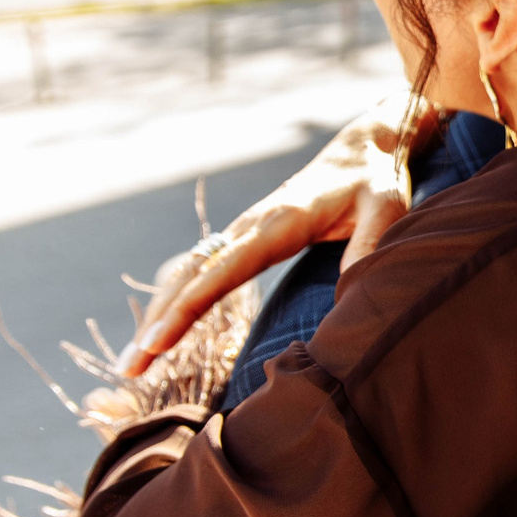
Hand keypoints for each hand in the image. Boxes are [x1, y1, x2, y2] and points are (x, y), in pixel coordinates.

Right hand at [120, 103, 433, 375]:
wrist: (366, 147)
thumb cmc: (376, 182)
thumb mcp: (384, 210)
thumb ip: (367, 247)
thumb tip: (346, 291)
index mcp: (278, 223)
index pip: (223, 272)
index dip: (188, 309)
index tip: (158, 343)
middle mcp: (250, 226)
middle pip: (191, 278)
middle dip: (159, 324)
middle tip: (131, 369)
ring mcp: (244, 230)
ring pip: (188, 275)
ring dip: (160, 316)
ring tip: (135, 364)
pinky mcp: (247, 237)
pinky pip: (201, 271)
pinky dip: (176, 301)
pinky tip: (162, 331)